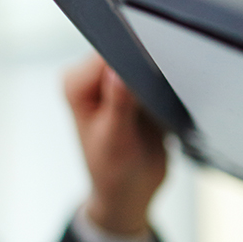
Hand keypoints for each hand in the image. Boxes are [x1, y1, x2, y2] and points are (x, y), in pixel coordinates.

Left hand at [65, 54, 166, 235]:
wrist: (130, 192)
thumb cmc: (113, 172)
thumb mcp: (115, 141)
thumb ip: (118, 105)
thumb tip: (118, 71)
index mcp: (75, 84)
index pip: (107, 50)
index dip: (131, 56)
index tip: (148, 76)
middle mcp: (92, 77)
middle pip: (128, 49)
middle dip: (148, 68)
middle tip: (155, 101)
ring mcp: (116, 80)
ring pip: (147, 59)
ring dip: (160, 78)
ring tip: (157, 110)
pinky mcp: (137, 87)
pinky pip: (159, 73)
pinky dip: (167, 86)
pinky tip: (166, 107)